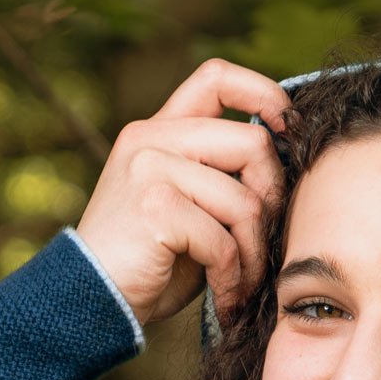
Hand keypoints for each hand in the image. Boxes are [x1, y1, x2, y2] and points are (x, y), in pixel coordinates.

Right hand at [71, 57, 292, 332]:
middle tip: (266, 242)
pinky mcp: (154, 208)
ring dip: (255, 253)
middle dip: (274, 198)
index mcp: (160, 131)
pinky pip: (222, 241)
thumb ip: (222, 180)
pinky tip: (225, 298)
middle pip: (251, 142)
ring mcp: (150, 169)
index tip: (289, 129)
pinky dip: (233, 278)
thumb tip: (288, 168)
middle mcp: (151, 139)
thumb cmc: (149, 264)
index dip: (263, 93)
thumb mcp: (188, 210)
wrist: (92, 302)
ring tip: (244, 283)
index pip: (216, 77)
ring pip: (244, 201)